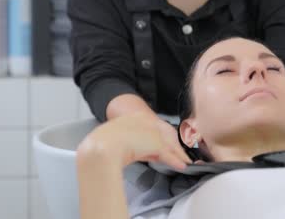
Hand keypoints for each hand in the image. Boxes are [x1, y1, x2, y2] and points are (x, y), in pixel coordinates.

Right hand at [77, 111, 191, 169]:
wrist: (101, 147)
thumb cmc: (102, 145)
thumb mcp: (118, 139)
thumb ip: (131, 142)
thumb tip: (141, 152)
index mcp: (134, 118)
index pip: (153, 128)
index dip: (162, 138)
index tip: (168, 146)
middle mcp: (145, 122)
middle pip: (165, 134)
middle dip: (174, 145)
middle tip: (181, 154)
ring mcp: (151, 132)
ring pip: (169, 145)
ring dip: (178, 155)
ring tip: (184, 161)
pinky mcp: (156, 144)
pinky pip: (169, 155)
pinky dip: (176, 162)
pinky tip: (182, 166)